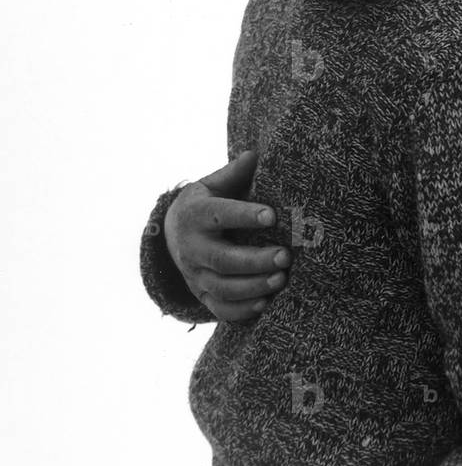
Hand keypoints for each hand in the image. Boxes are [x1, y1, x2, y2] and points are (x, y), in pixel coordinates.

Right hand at [163, 150, 290, 320]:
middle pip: (222, 258)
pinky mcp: (201, 295)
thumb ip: (234, 173)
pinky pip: (219, 309)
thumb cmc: (205, 203)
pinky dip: (240, 311)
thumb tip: (255, 154)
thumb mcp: (212, 184)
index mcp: (196, 215)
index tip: (272, 216)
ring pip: (222, 287)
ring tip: (282, 279)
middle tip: (286, 256)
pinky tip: (264, 304)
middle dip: (255, 260)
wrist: (170, 234)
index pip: (220, 215)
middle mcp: (192, 248)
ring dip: (253, 287)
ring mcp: (195, 275)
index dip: (245, 215)